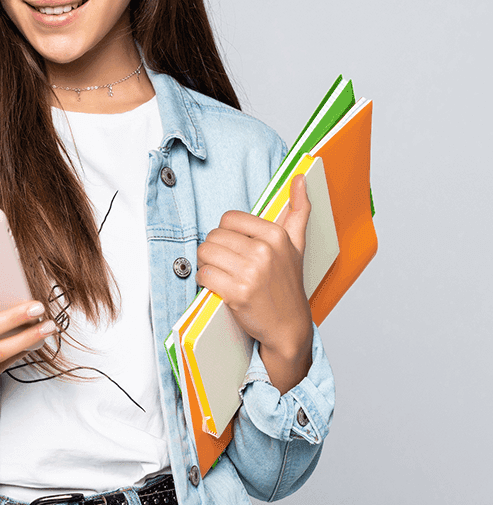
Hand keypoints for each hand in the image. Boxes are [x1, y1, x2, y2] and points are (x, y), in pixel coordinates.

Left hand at [196, 174, 312, 393]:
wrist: (289, 326)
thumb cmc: (288, 284)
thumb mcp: (297, 245)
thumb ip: (299, 210)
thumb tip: (301, 178)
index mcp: (276, 235)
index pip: (229, 219)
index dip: (226, 233)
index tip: (235, 247)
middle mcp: (264, 251)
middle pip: (214, 236)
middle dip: (215, 250)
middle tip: (227, 263)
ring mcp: (251, 273)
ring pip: (205, 253)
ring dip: (207, 264)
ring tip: (221, 273)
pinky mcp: (237, 293)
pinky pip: (204, 275)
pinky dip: (204, 281)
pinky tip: (217, 286)